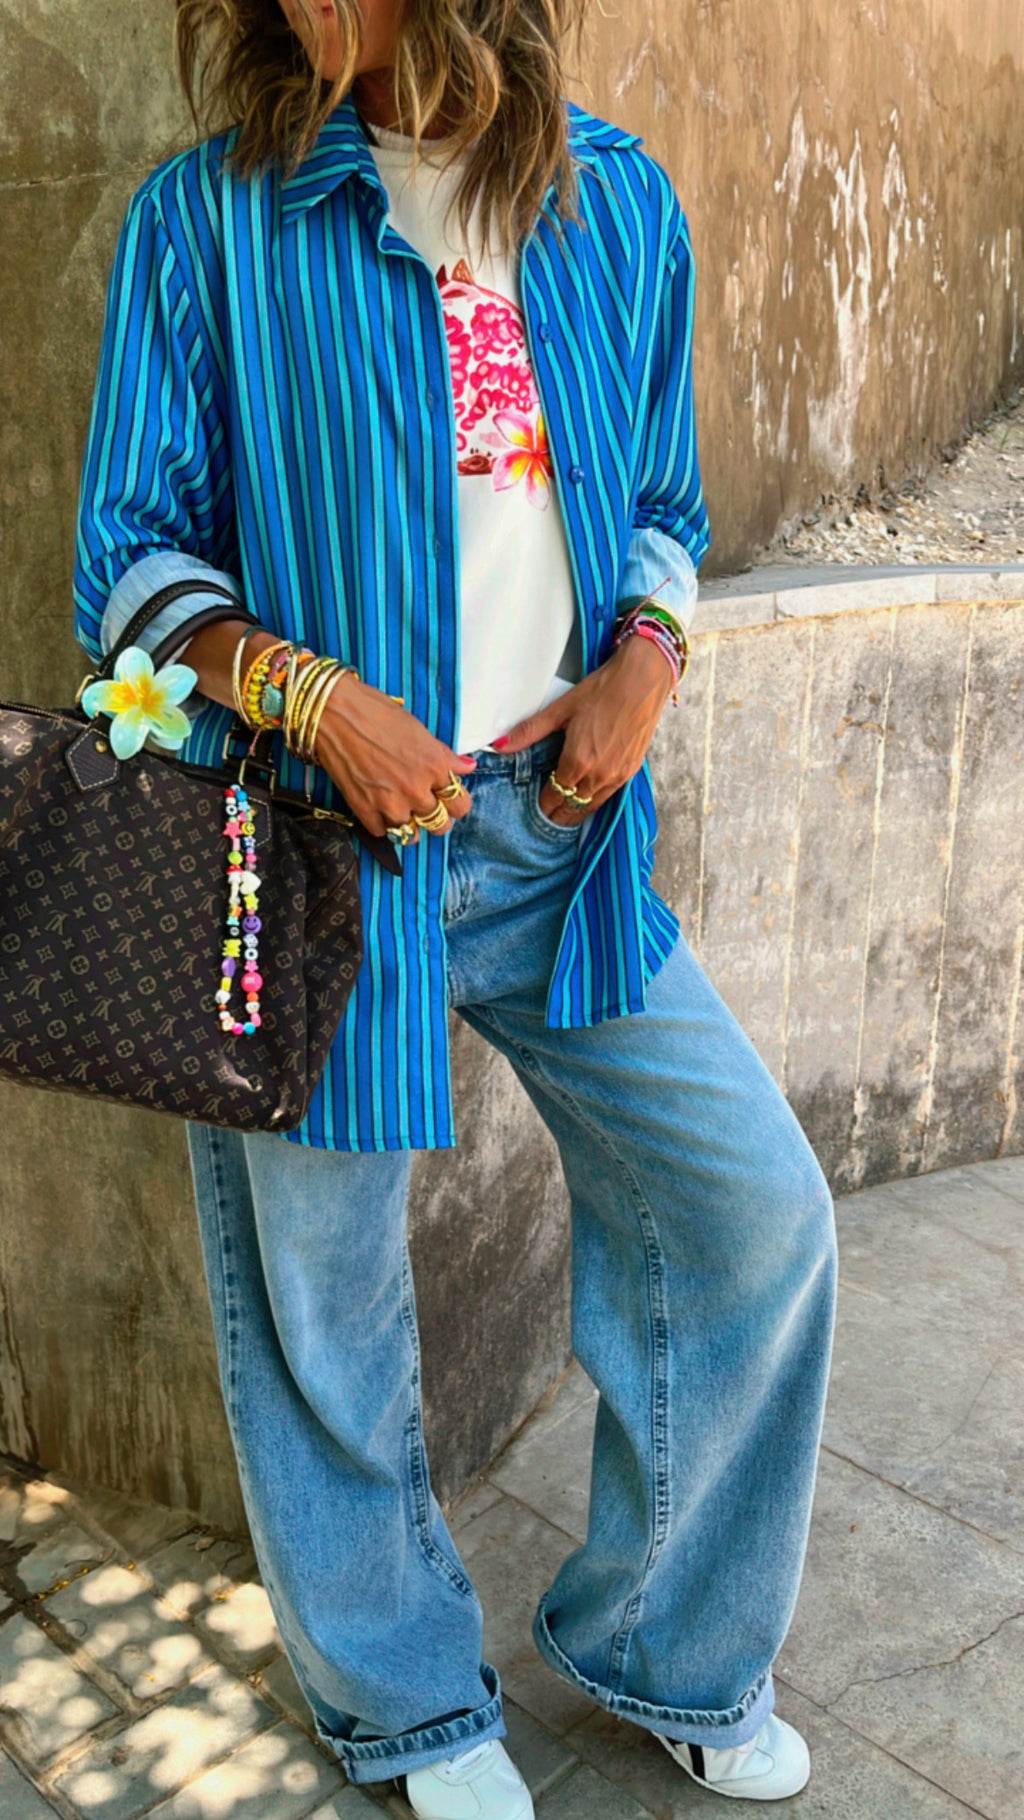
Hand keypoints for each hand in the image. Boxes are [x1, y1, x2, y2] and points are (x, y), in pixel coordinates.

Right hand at [313, 675, 475, 841]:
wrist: (333, 713)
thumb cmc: (375, 712)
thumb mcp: (418, 729)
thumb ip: (444, 754)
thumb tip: (465, 767)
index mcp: (434, 766)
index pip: (460, 804)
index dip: (455, 802)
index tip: (447, 799)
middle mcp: (416, 789)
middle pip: (440, 825)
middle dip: (436, 817)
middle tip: (426, 807)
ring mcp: (389, 803)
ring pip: (411, 835)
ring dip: (409, 824)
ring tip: (402, 809)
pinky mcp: (364, 810)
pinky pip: (382, 832)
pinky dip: (382, 824)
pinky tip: (379, 807)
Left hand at [494, 635, 674, 824]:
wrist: (642, 680)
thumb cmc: (603, 691)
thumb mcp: (561, 709)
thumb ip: (529, 731)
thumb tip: (500, 745)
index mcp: (578, 762)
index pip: (554, 796)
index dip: (543, 805)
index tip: (536, 808)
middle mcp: (599, 775)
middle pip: (572, 808)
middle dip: (558, 814)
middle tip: (546, 818)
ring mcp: (618, 775)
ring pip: (591, 806)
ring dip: (576, 812)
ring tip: (564, 815)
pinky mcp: (632, 770)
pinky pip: (609, 796)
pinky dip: (595, 801)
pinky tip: (588, 798)